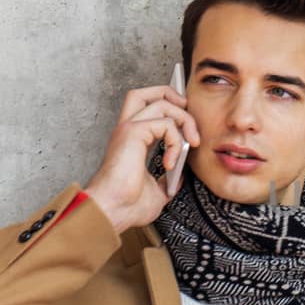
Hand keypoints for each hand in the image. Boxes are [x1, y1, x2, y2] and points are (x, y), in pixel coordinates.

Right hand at [83, 83, 201, 232]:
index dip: (173, 112)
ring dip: (184, 119)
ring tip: (191, 143)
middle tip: (189, 123)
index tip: (189, 136)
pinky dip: (176, 140)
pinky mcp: (132, 132)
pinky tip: (171, 162)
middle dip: (174, 97)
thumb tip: (180, 177)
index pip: (150, 109)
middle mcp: (129, 130)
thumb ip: (168, 180)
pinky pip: (166, 123)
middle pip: (148, 92)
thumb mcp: (158, 191)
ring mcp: (129, 128)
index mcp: (133, 140)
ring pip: (160, 100)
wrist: (113, 212)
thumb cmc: (126, 205)